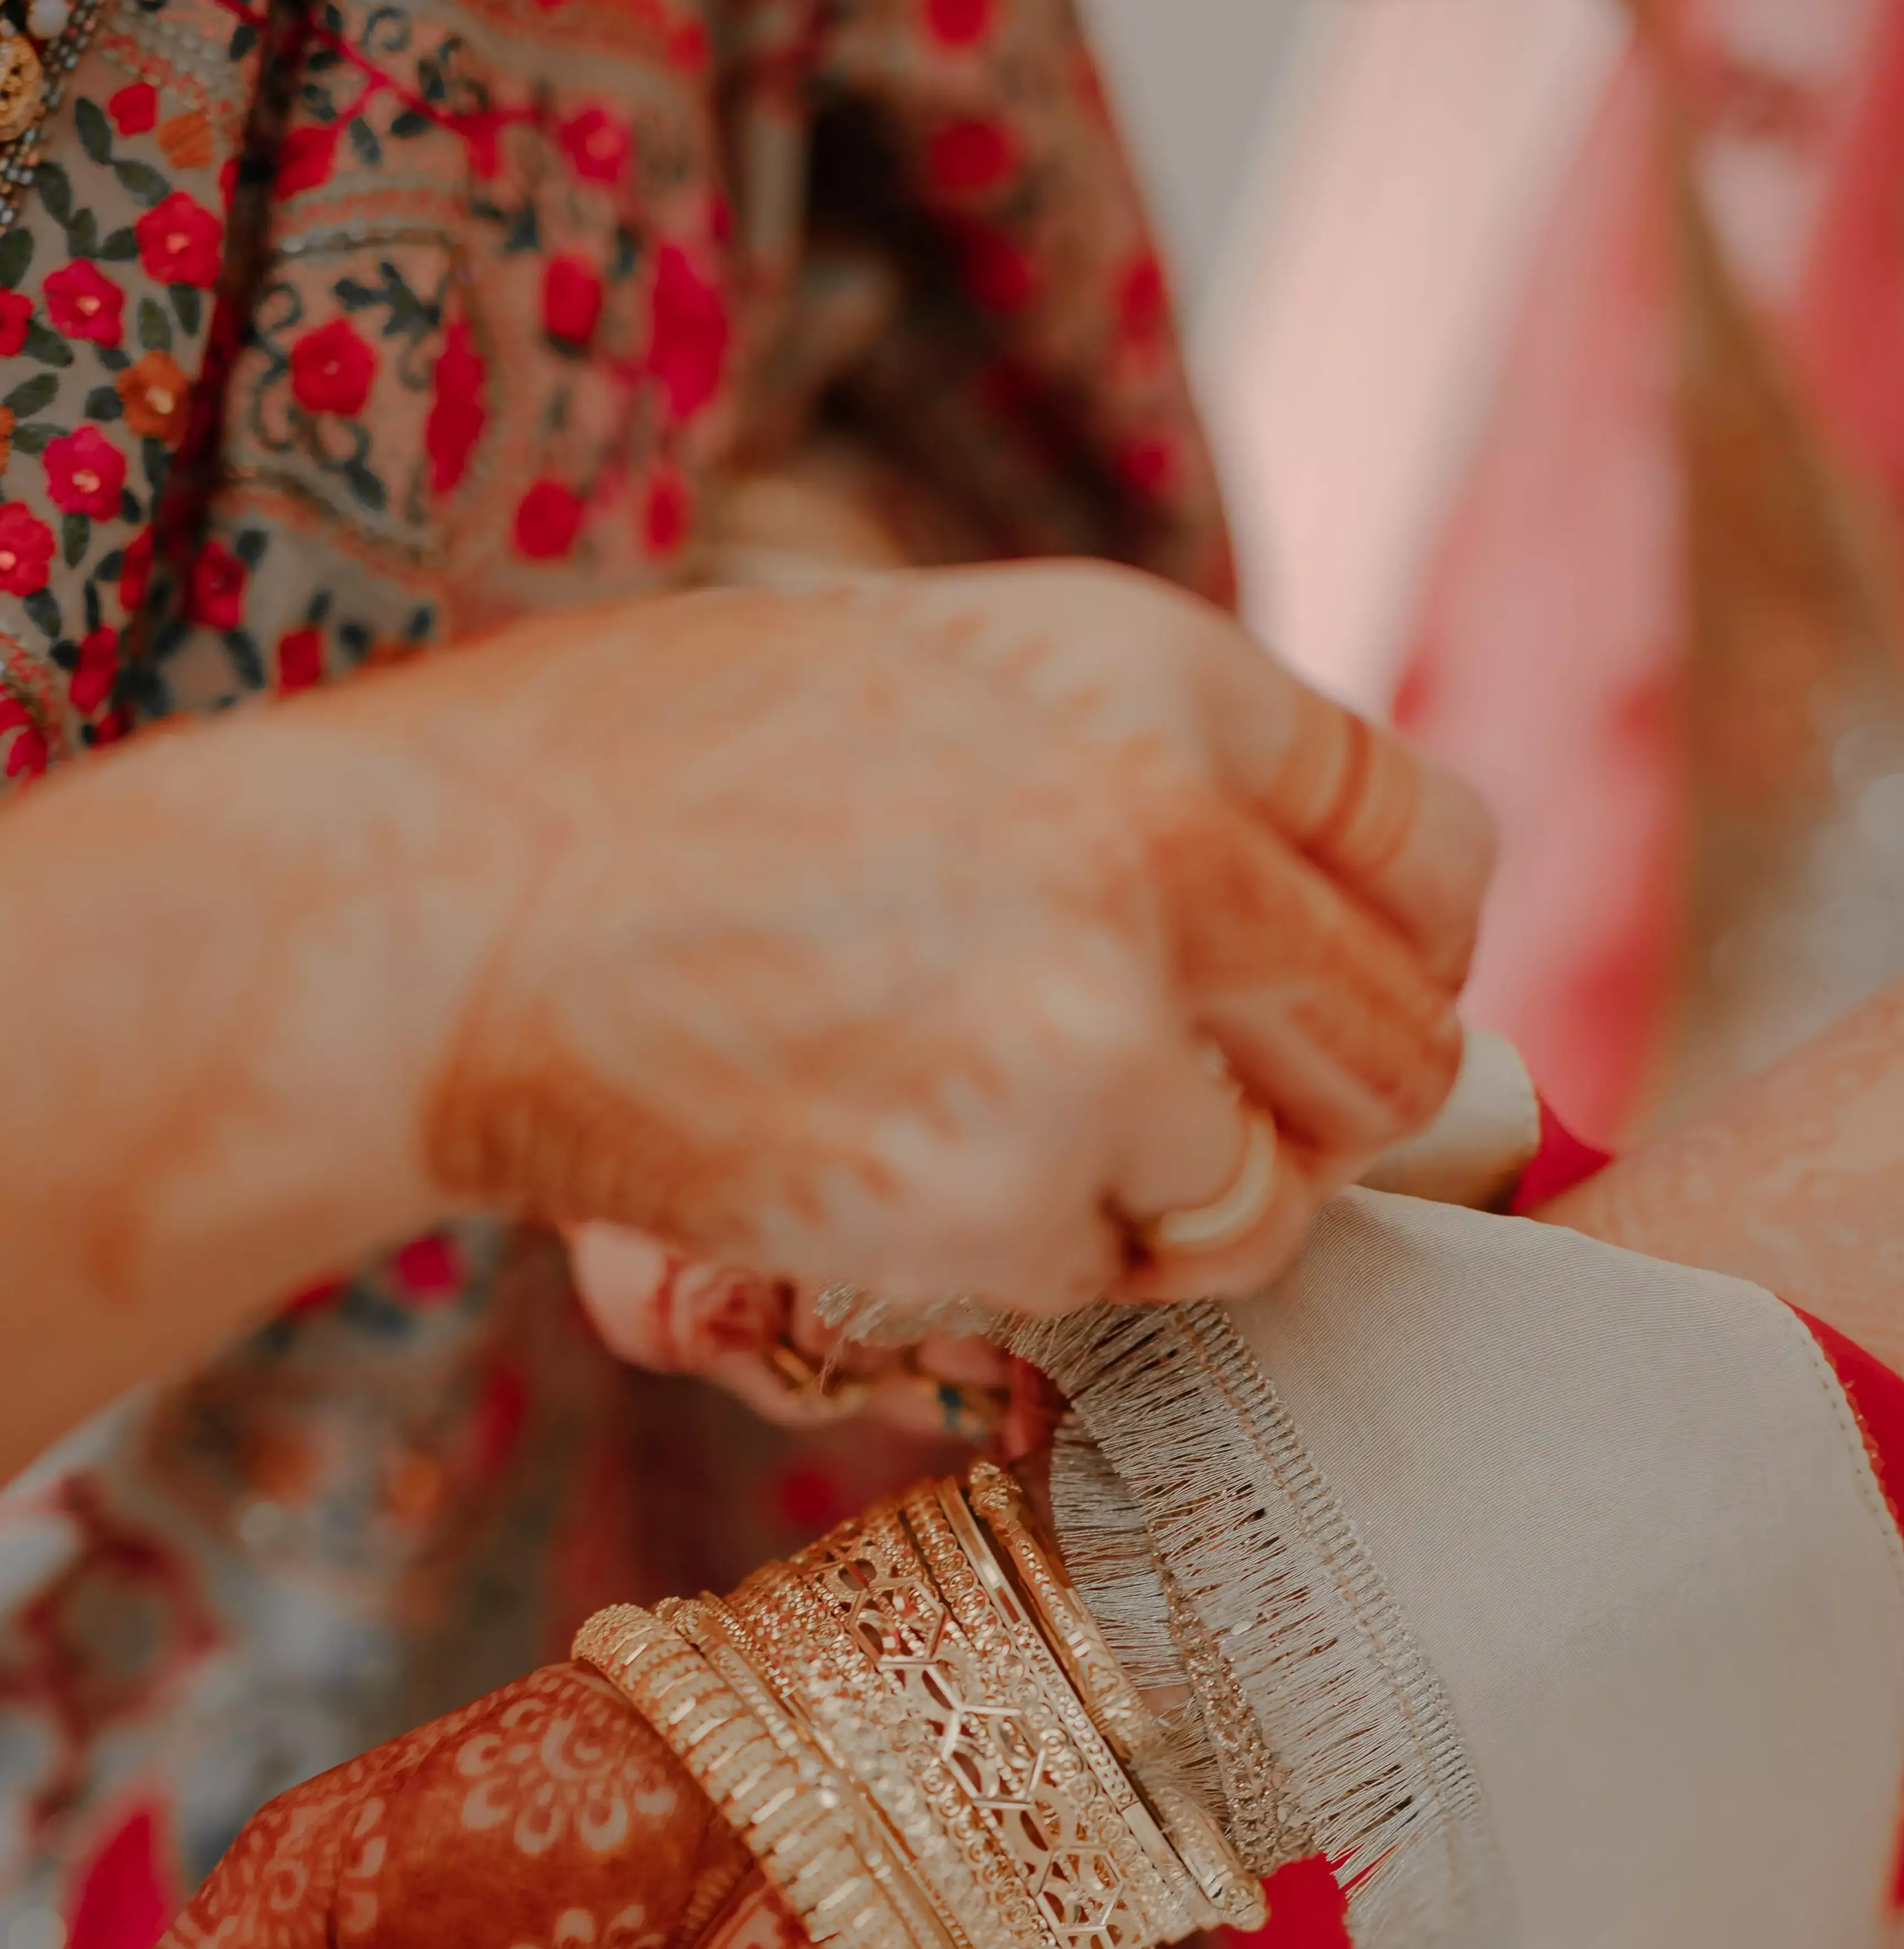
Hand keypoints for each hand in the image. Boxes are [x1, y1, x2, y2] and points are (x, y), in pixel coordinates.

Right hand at [0, 559, 1489, 1477]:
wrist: (432, 917)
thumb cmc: (635, 782)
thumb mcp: (923, 672)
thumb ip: (1123, 760)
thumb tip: (1284, 887)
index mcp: (1150, 676)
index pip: (1427, 842)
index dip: (1407, 950)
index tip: (1352, 1007)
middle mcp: (1163, 843)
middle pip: (1390, 1046)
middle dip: (1312, 1109)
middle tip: (1204, 1127)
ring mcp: (1099, 1033)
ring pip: (1261, 1199)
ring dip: (1166, 1205)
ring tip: (1006, 1146)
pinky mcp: (1014, 1195)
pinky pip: (1105, 1276)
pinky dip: (1021, 1261)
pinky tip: (889, 1172)